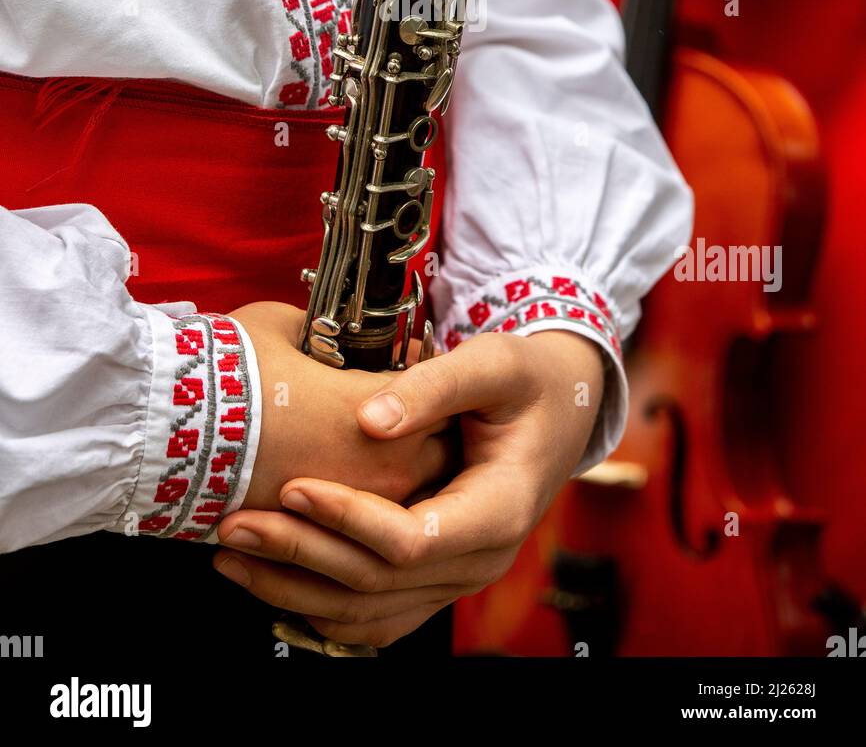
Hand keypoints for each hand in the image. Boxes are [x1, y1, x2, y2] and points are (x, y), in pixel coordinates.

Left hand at [215, 328, 603, 646]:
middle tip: (232, 526)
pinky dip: (318, 607)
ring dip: (294, 590)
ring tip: (232, 555)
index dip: (347, 520)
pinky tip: (272, 578)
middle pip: (377, 584)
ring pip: (367, 613)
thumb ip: (434, 385)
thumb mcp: (494, 362)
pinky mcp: (436, 577)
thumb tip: (368, 420)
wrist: (561, 406)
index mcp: (499, 510)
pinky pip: (374, 616)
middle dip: (298, 555)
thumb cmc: (526, 379)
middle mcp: (480, 559)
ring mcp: (457, 576)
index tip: (291, 487)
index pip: (412, 541)